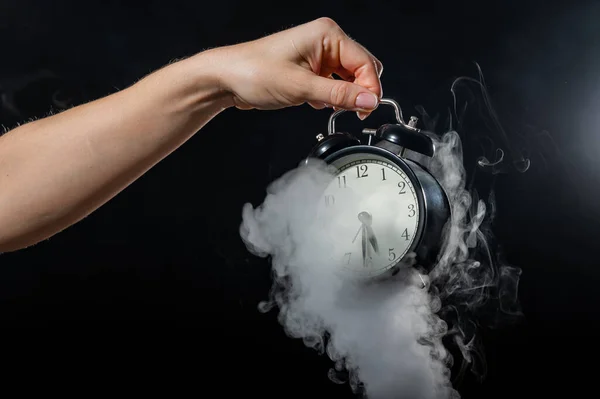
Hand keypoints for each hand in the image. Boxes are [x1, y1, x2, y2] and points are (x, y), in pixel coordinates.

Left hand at [211, 17, 382, 118]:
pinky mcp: (310, 69)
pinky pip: (333, 85)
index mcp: (327, 35)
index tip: (366, 109)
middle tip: (352, 112)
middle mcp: (325, 42)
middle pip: (361, 69)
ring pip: (348, 79)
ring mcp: (318, 56)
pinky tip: (318, 104)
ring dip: (344, 96)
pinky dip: (331, 97)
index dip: (369, 88)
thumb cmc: (254, 72)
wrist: (226, 79)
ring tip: (330, 107)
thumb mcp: (301, 87)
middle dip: (359, 92)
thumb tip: (368, 100)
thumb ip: (338, 95)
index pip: (365, 62)